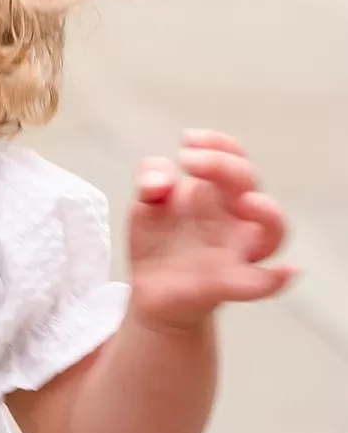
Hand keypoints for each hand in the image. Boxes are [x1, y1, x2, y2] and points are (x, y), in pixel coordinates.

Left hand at [129, 131, 294, 331]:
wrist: (150, 290)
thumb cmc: (159, 240)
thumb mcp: (146, 204)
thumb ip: (151, 179)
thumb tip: (159, 183)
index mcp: (218, 192)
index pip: (232, 158)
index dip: (216, 144)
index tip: (187, 141)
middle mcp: (235, 217)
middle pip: (248, 183)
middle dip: (223, 165)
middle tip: (190, 161)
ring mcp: (236, 250)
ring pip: (272, 230)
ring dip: (268, 213)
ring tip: (247, 202)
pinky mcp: (228, 283)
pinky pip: (261, 282)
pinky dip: (276, 279)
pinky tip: (286, 272)